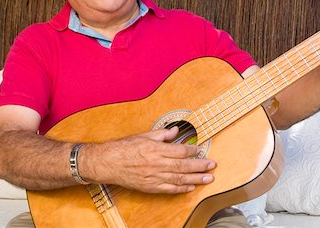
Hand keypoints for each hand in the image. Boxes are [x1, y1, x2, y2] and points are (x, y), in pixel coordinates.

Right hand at [82, 127, 215, 193]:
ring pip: (179, 179)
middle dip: (200, 166)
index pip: (180, 151)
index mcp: (156, 149)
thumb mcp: (143, 135)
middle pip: (183, 166)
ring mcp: (154, 177)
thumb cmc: (123, 148)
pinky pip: (169, 189)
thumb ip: (161, 134)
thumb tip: (176, 131)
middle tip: (212, 166)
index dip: (193, 151)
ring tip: (208, 178)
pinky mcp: (150, 187)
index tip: (202, 150)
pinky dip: (181, 189)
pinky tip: (190, 187)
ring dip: (195, 179)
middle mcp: (157, 164)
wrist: (107, 163)